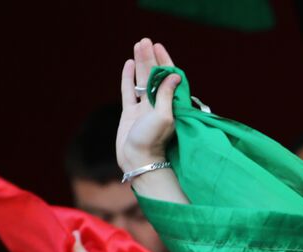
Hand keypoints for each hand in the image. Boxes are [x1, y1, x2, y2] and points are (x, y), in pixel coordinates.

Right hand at [118, 38, 180, 171]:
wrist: (138, 159)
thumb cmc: (153, 140)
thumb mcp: (164, 116)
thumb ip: (167, 96)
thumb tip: (174, 75)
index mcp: (168, 104)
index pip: (167, 77)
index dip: (164, 61)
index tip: (159, 47)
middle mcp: (157, 104)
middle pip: (153, 75)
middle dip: (150, 57)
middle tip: (145, 41)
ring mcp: (142, 108)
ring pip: (141, 80)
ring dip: (140, 63)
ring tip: (137, 47)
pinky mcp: (129, 113)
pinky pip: (129, 91)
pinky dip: (128, 78)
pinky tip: (129, 65)